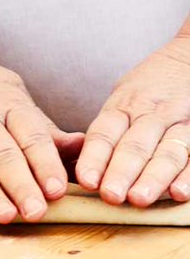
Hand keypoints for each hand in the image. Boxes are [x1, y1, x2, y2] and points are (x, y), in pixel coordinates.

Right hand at [0, 44, 82, 222]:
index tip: (57, 189)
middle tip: (37, 212)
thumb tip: (83, 148)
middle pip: (0, 152)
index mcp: (4, 102)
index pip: (30, 134)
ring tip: (5, 215)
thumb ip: (42, 126)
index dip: (44, 163)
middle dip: (20, 184)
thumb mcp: (9, 92)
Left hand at [76, 34, 189, 206]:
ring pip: (166, 152)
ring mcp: (179, 122)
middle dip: (121, 173)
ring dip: (152, 178)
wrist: (188, 60)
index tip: (86, 180)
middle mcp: (150, 114)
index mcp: (122, 107)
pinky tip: (179, 193)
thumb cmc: (146, 89)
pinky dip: (189, 176)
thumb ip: (108, 129)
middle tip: (110, 196)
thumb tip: (79, 165)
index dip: (94, 158)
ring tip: (139, 199)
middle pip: (134, 146)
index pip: (104, 133)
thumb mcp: (121, 98)